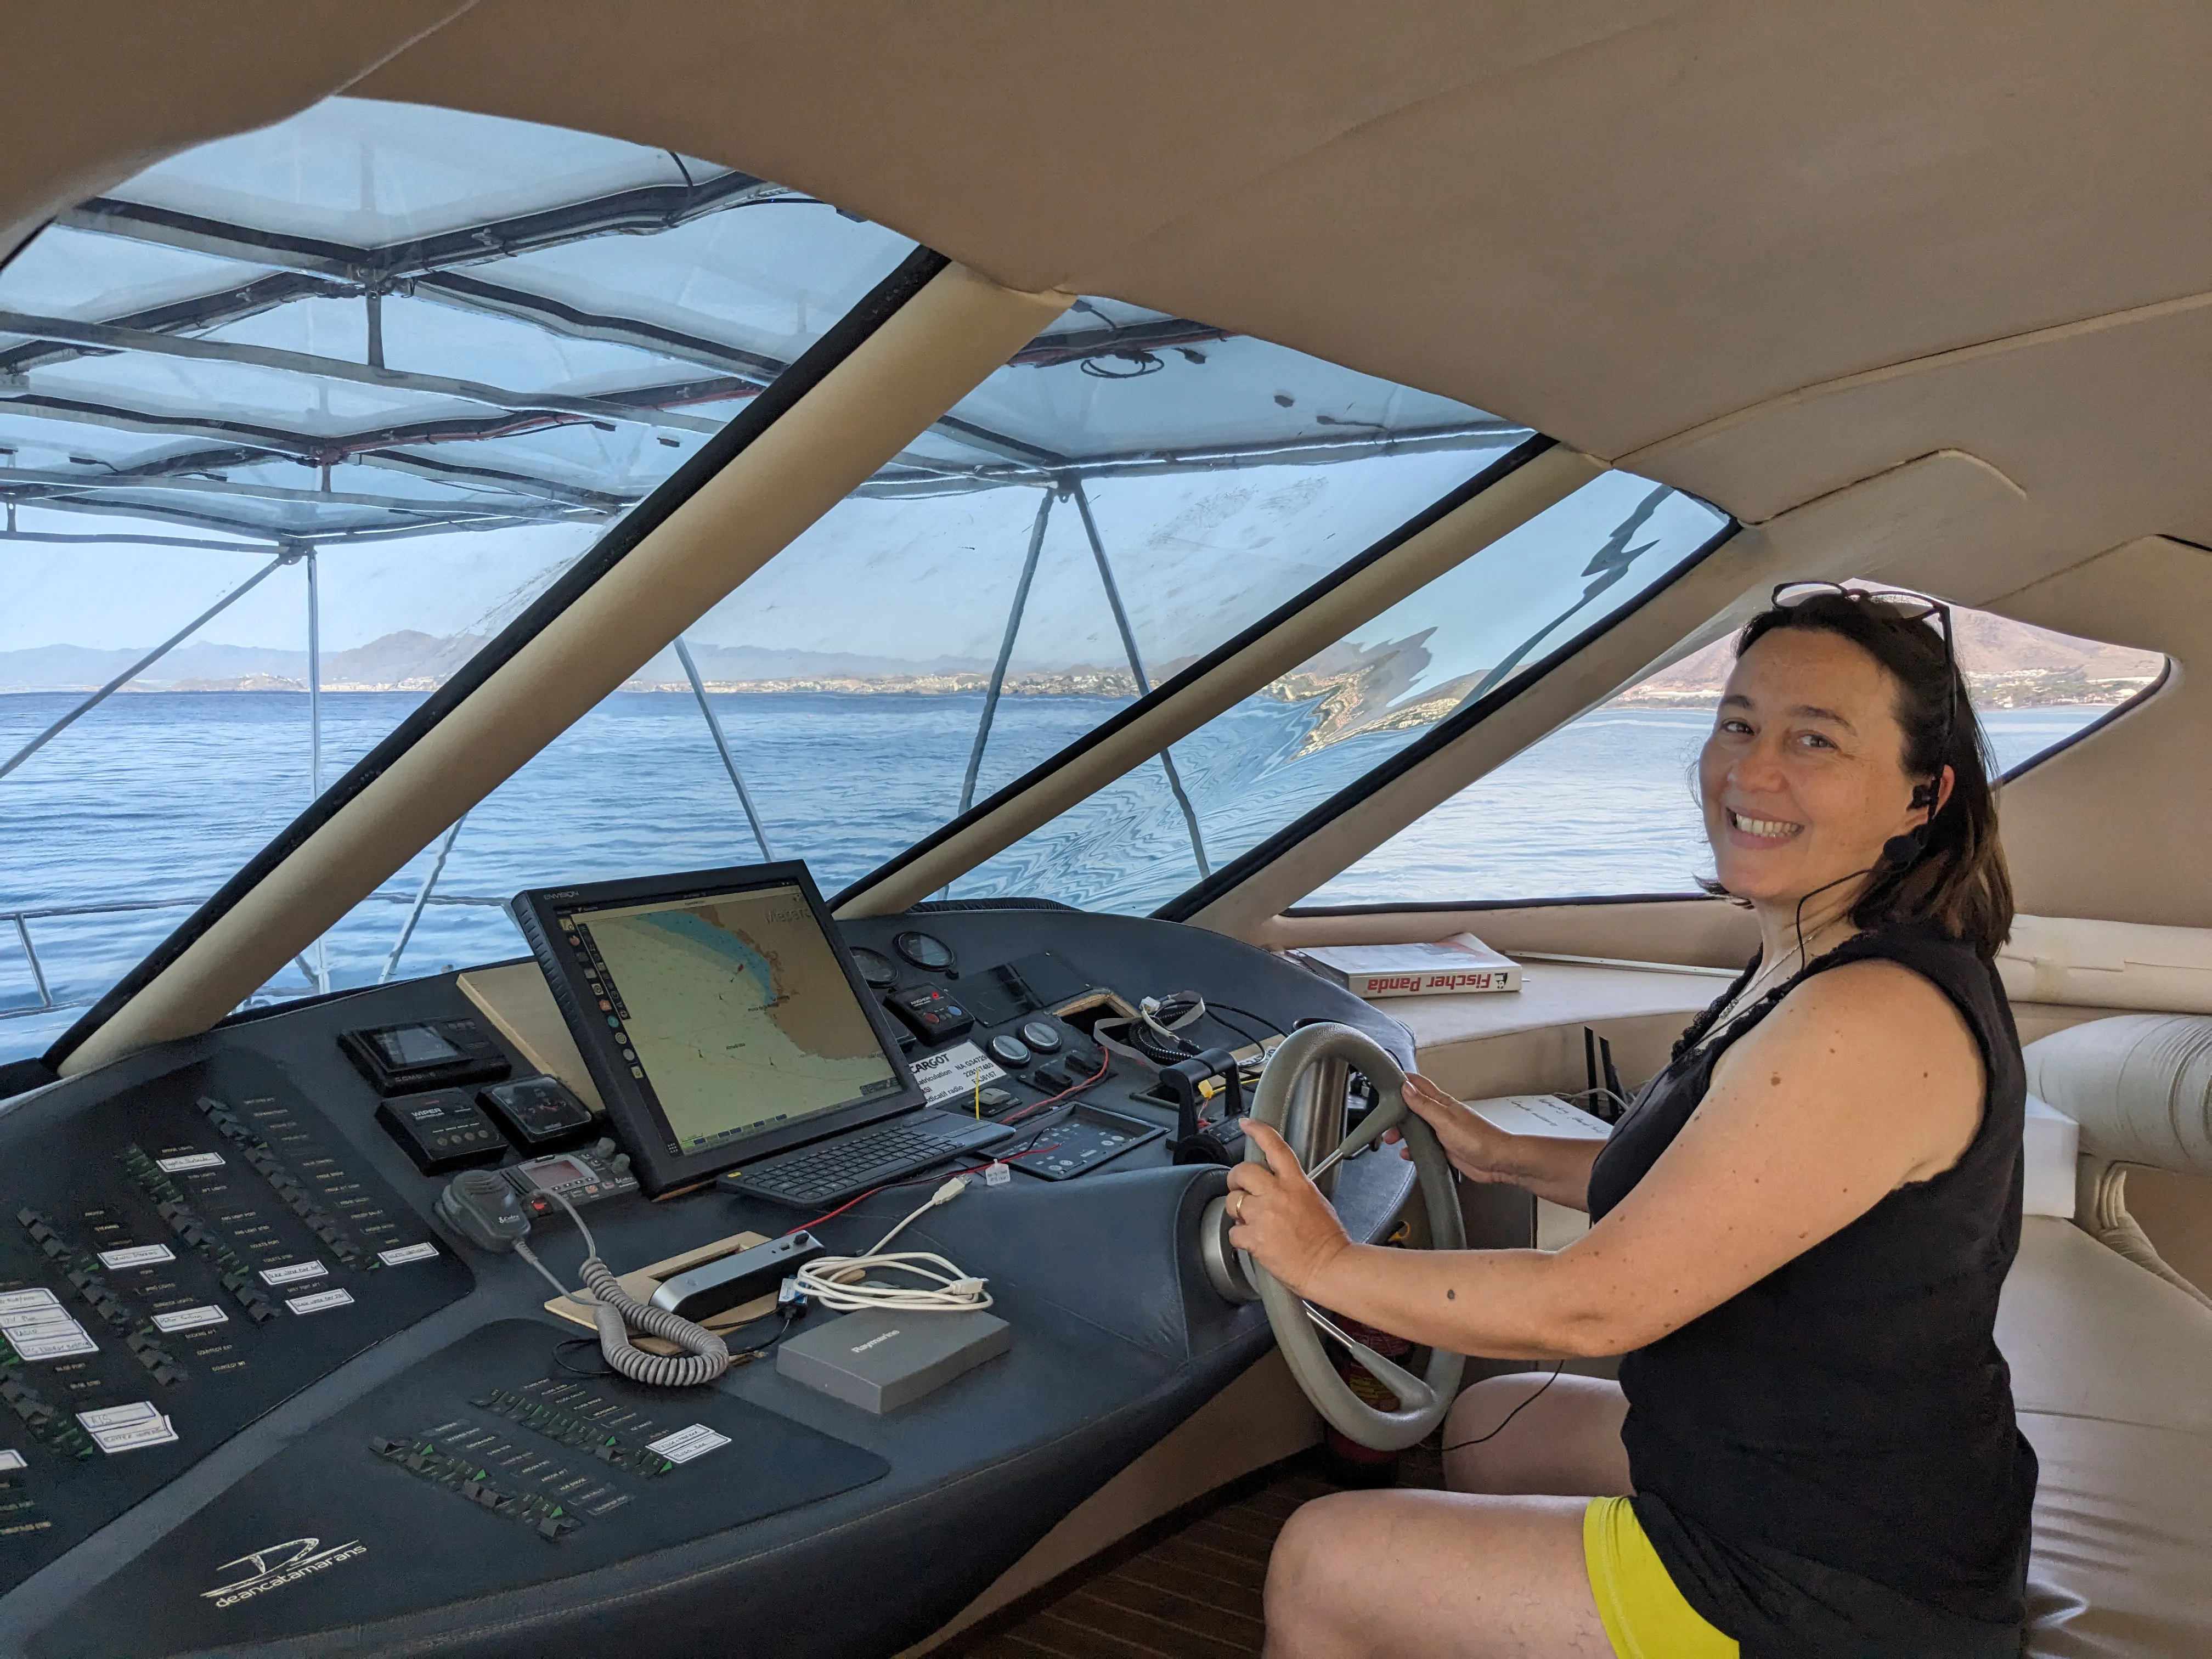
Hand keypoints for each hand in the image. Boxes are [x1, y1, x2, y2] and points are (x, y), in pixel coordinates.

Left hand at [1225, 1122, 1351, 1299]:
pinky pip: (1234, 1231)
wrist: (1330, 1267)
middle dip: (1236, 1180)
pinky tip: (1254, 1242)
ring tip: (1251, 1222)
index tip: (1247, 1124)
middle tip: (1239, 1189)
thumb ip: (1294, 1189)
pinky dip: (1240, 1237)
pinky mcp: (1254, 1238)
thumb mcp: (1316, 1201)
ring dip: (1237, 1211)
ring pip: (1232, 1202)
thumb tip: (1279, 1187)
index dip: (1258, 1131)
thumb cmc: (1328, 1240)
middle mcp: (1277, 1194)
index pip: (1275, 1147)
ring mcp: (1263, 1215)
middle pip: (1242, 1172)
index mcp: (1296, 1183)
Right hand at [1390, 1073, 1522, 1185]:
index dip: (1403, 1080)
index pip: (1419, 1085)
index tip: (1387, 1079)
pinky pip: (1424, 1146)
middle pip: (1413, 1108)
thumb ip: (1423, 1104)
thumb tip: (1406, 1088)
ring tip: (1392, 1139)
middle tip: (1385, 1119)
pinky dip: (1413, 1149)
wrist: (1498, 1162)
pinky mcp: (1445, 1148)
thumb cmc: (1479, 1139)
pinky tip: (1408, 1154)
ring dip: (1403, 1132)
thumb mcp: (1444, 1120)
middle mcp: (1442, 1115)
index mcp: (1442, 1103)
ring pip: (1417, 1128)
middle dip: (1397, 1112)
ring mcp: (1443, 1132)